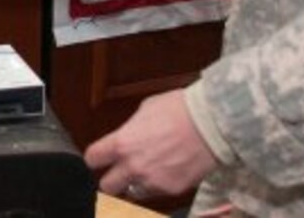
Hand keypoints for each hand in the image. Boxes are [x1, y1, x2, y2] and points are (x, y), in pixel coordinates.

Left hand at [85, 89, 216, 200]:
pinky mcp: (171, 190)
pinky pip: (156, 193)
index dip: (95, 157)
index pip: (93, 159)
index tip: (99, 157)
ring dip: (136, 184)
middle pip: (107, 186)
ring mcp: (152, 182)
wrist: (210, 124)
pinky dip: (158, 185)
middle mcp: (133, 167)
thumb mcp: (145, 110)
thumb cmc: (179, 109)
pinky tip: (167, 170)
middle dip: (112, 179)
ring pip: (132, 194)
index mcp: (122, 143)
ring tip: (148, 170)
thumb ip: (131, 129)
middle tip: (119, 171)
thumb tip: (128, 135)